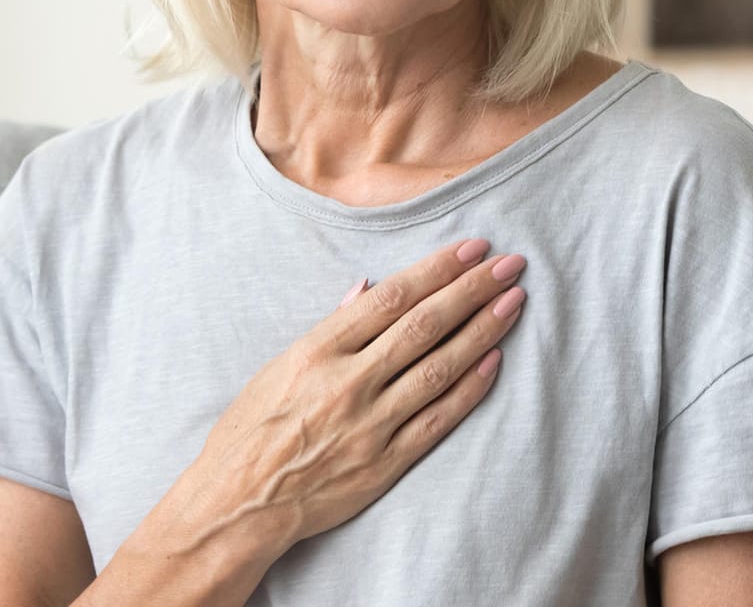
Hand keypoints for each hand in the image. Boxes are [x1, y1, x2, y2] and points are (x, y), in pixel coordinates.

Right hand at [157, 237, 527, 556]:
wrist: (239, 503)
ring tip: (513, 303)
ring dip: (482, 331)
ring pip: (439, 368)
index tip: (471, 249)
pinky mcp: (385, 463)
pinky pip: (437, 419)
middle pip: (424, 325)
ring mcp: (370, 424)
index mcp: (318, 351)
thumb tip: (367, 289)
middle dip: (472, 290)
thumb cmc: (250, 431)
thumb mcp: (278, 367)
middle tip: (509, 265)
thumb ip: (328, 329)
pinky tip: (495, 361)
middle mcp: (348, 383)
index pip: (391, 298)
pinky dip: (469, 388)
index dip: (436, 270)